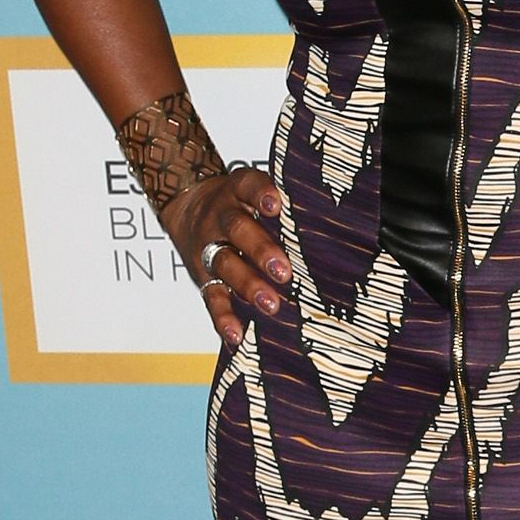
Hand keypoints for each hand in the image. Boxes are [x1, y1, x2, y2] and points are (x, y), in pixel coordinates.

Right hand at [162, 164, 288, 348]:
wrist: (186, 206)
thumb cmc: (239, 204)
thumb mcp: (252, 192)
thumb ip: (282, 205)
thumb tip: (333, 222)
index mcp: (237, 192)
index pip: (248, 186)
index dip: (260, 194)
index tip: (275, 205)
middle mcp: (221, 218)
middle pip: (238, 230)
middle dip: (260, 250)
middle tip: (283, 271)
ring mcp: (209, 247)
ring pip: (224, 263)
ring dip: (247, 284)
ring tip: (270, 304)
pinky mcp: (202, 276)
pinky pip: (211, 297)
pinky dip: (223, 317)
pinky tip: (237, 333)